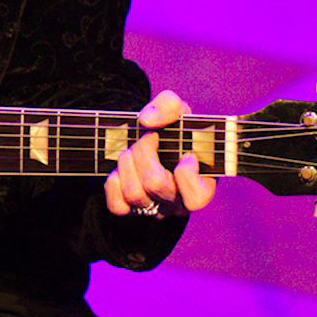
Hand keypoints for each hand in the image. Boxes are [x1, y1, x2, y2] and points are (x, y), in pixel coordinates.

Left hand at [104, 89, 215, 218]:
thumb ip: (169, 106)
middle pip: (154, 184)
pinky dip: (114, 182)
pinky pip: (117, 206)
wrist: (154, 143)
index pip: (197, 197)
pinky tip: (122, 169)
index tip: (186, 155)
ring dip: (127, 162)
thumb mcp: (179, 111)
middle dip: (144, 151)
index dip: (186, 174)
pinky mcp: (132, 211)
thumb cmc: (174, 130)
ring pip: (133, 193)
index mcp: (202, 186)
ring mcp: (155, 209)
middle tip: (148, 138)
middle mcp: (179, 203)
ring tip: (133, 150)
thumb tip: (147, 120)